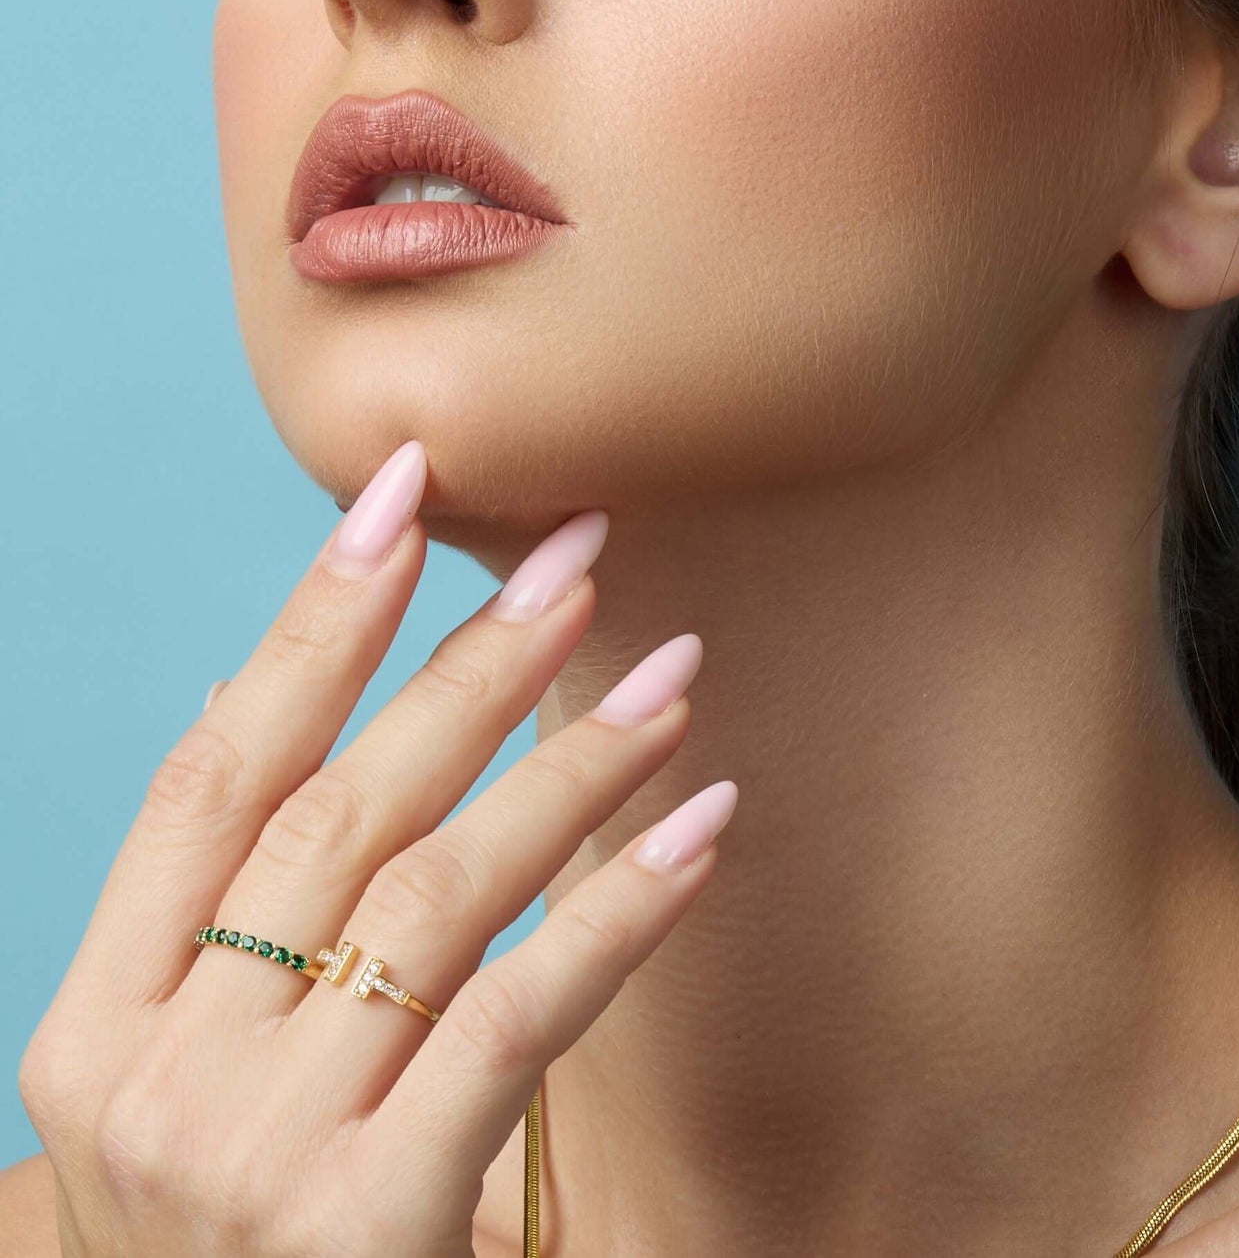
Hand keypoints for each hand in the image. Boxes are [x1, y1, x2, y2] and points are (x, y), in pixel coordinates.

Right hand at [18, 439, 736, 1256]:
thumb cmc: (250, 1253)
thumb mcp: (191, 1091)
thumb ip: (225, 925)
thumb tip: (274, 700)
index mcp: (96, 1027)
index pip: (212, 773)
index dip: (308, 624)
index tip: (401, 495)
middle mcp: (156, 1077)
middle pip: (339, 807)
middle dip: (470, 661)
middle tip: (581, 552)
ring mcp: (254, 1153)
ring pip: (439, 889)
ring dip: (570, 763)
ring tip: (671, 676)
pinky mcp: (370, 1224)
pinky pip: (520, 1014)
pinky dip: (620, 910)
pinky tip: (703, 831)